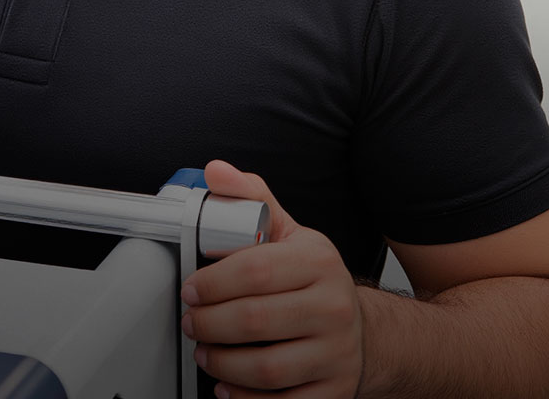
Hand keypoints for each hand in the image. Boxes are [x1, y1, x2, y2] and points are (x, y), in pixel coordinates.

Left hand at [180, 160, 362, 397]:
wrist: (357, 326)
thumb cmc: (310, 275)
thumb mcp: (285, 228)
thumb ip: (249, 196)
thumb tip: (216, 172)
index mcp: (317, 260)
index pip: (255, 270)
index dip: (213, 282)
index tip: (190, 289)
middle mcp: (334, 306)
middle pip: (257, 321)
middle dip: (210, 324)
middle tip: (190, 322)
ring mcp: (337, 353)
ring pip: (269, 367)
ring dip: (223, 363)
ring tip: (204, 352)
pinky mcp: (335, 391)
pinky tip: (227, 387)